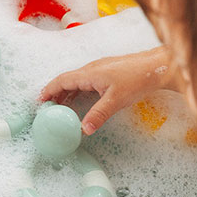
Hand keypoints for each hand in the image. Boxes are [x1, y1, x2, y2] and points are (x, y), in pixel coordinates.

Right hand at [39, 47, 176, 134]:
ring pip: (77, 81)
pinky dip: (79, 92)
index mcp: (89, 73)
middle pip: (67, 81)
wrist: (157, 67)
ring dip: (67, 93)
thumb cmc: (138, 78)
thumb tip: (84, 130)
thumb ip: (98, 115)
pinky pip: (87, 82)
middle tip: (47, 108)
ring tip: (60, 107)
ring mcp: (100, 70)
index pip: (62, 80)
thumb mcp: (116, 100)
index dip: (49, 90)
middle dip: (55, 93)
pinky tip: (81, 101)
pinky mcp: (108, 74)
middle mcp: (92, 69)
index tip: (39, 101)